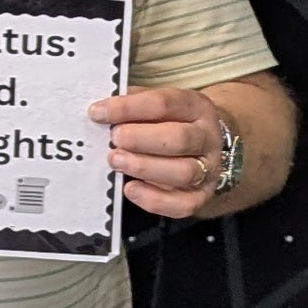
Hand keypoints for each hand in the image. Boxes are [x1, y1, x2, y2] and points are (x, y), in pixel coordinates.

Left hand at [94, 85, 230, 217]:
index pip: (163, 104)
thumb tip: (100, 110)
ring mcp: (209, 169)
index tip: (98, 113)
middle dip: (140, 139)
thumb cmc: (168, 121)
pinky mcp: (202, 195)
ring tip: (116, 161)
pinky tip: (130, 189)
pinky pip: (184, 204)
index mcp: (195, 107)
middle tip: (113, 139)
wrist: (204, 144)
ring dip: (144, 168)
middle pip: (179, 139)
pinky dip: (155, 200)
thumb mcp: (155, 103)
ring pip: (183, 172)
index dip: (128, 108)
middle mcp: (206, 138)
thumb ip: (132, 103)